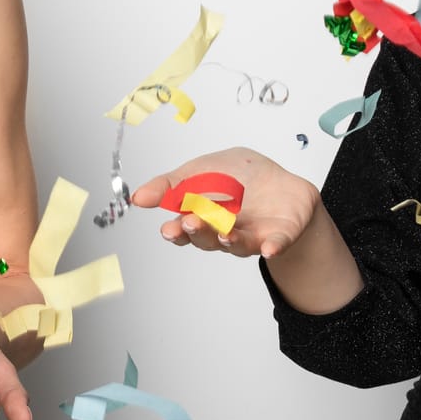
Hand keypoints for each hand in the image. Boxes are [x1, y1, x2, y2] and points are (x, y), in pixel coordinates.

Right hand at [131, 148, 318, 258]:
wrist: (284, 184)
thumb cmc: (240, 177)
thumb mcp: (201, 170)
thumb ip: (170, 185)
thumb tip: (136, 197)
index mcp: (204, 218)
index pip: (186, 230)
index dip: (177, 232)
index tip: (168, 229)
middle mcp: (225, 232)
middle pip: (208, 239)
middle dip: (199, 232)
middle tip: (191, 223)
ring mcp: (252, 235)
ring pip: (238, 243)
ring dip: (229, 240)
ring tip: (224, 232)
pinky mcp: (279, 235)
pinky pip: (277, 244)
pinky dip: (273, 247)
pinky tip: (269, 249)